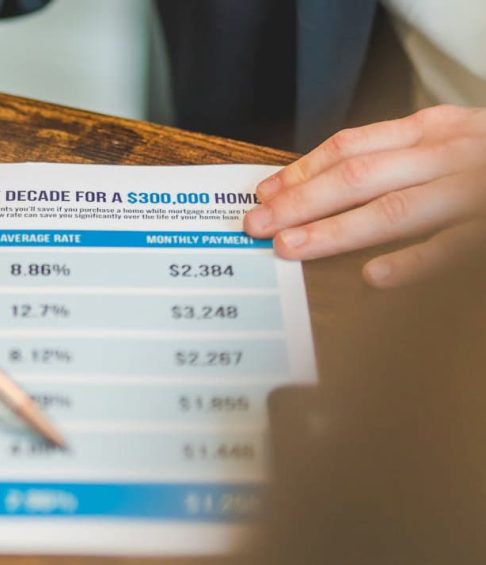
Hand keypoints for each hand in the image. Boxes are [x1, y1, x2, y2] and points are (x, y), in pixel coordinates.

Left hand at [243, 105, 485, 287]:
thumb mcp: (449, 142)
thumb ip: (398, 158)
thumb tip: (325, 186)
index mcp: (432, 130)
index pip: (350, 147)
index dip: (301, 171)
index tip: (264, 193)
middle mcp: (449, 154)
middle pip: (358, 177)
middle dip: (300, 203)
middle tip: (256, 226)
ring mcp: (477, 190)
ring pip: (395, 209)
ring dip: (336, 231)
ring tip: (291, 248)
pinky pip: (455, 247)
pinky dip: (414, 263)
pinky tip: (375, 278)